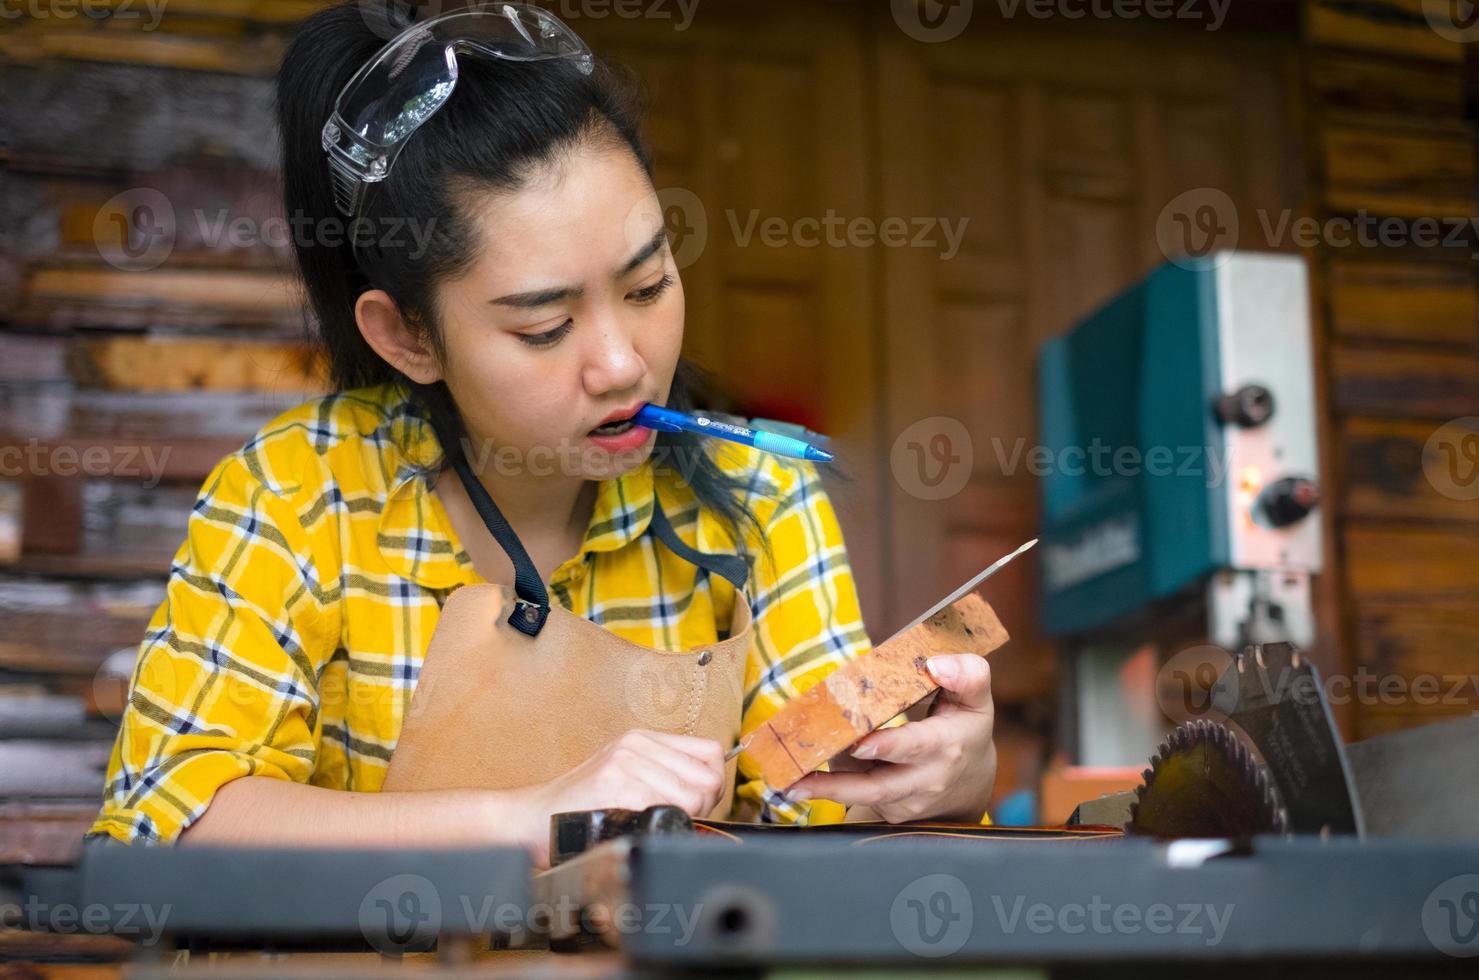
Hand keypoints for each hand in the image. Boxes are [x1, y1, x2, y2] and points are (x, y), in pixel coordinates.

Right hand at [509, 729, 725, 866]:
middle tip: (676, 818)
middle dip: (701, 807)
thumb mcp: (624, 777)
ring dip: (682, 818)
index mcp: (643, 739)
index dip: (711, 784)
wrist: (532, 820)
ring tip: (653, 822)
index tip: (697, 803)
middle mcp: (637, 744)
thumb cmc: (580, 807)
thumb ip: (663, 776)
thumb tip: (709, 792)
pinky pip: (665, 807)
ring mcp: (626, 762)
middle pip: (708, 777)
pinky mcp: (617, 784)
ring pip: (692, 795)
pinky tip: (638, 826)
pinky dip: (660, 823)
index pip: (710, 753)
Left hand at [787, 654, 995, 823]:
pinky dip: (830, 785)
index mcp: (946, 744)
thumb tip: (936, 664)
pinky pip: (858, 797)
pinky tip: (802, 777)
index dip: (888, 746)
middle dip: (840, 783)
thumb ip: (967, 674)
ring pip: (862, 796)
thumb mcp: (975, 699)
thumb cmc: (965, 727)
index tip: (860, 744)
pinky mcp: (891, 813)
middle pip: (879, 785)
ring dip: (824, 790)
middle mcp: (926, 779)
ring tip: (789, 782)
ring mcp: (907, 801)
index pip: (917, 746)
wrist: (968, 781)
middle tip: (800, 776)